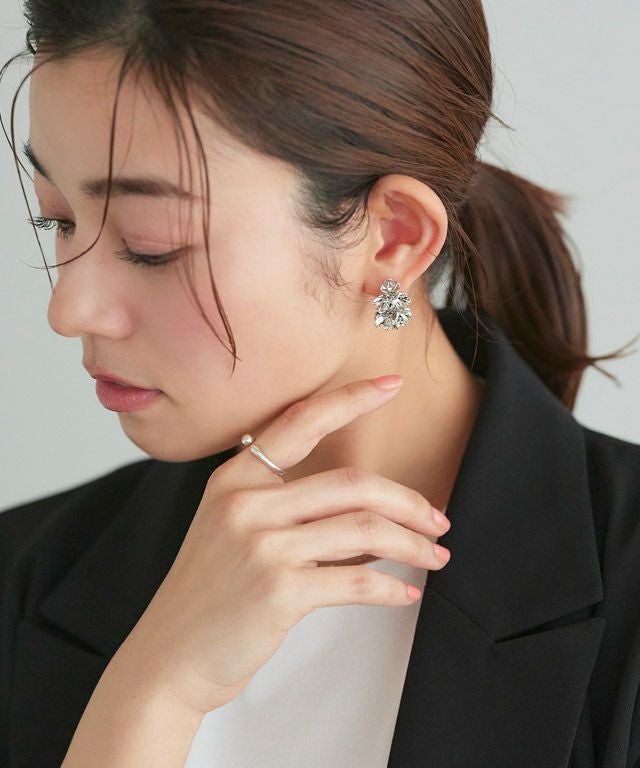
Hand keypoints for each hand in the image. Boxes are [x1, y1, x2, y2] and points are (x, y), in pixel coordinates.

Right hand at [122, 376, 450, 715]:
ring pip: (364, 530)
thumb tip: (363, 510)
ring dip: (412, 545)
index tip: (390, 386)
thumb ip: (282, 507)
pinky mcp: (279, 590)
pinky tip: (405, 593)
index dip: (350, 399)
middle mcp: (247, 503)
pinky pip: (357, 580)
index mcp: (235, 479)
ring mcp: (262, 545)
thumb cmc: (207, 594)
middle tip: (438, 520)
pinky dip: (391, 588)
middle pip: (354, 484)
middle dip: (409, 502)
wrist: (169, 657)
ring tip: (434, 556)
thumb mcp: (230, 530)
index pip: (301, 421)